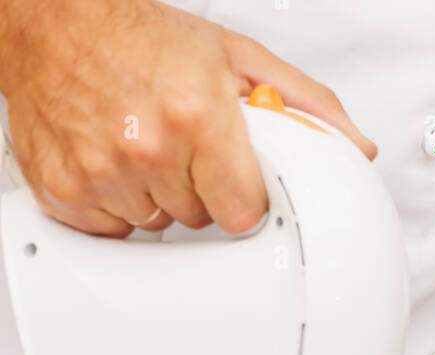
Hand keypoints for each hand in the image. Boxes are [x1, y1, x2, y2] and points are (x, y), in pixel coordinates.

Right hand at [0, 0, 375, 237]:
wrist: (56, 19)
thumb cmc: (142, 36)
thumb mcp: (235, 57)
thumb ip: (304, 104)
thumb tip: (355, 145)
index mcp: (197, 115)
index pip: (244, 212)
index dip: (242, 195)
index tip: (233, 175)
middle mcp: (147, 147)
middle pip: (201, 220)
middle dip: (198, 188)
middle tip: (180, 142)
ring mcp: (102, 175)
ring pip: (157, 226)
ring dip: (156, 196)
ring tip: (143, 144)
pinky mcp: (66, 194)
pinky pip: (113, 231)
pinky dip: (115, 204)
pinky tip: (113, 160)